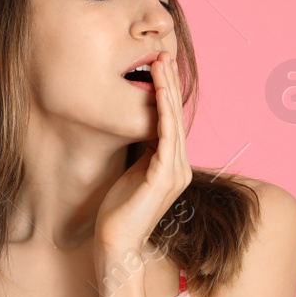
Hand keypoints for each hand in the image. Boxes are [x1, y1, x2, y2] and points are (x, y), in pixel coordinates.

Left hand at [94, 51, 191, 254]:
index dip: (166, 92)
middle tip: (164, 53)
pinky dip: (163, 111)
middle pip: (176, 116)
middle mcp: (180, 167)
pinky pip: (166, 136)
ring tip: (162, 63)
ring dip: (168, 90)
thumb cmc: (117, 211)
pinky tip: (158, 90)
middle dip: (170, 83)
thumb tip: (137, 126)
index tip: (159, 65)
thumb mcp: (131, 172)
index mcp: (172, 166)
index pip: (171, 121)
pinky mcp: (165, 177)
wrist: (116, 243)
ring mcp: (176, 172)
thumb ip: (140, 151)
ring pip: (173, 122)